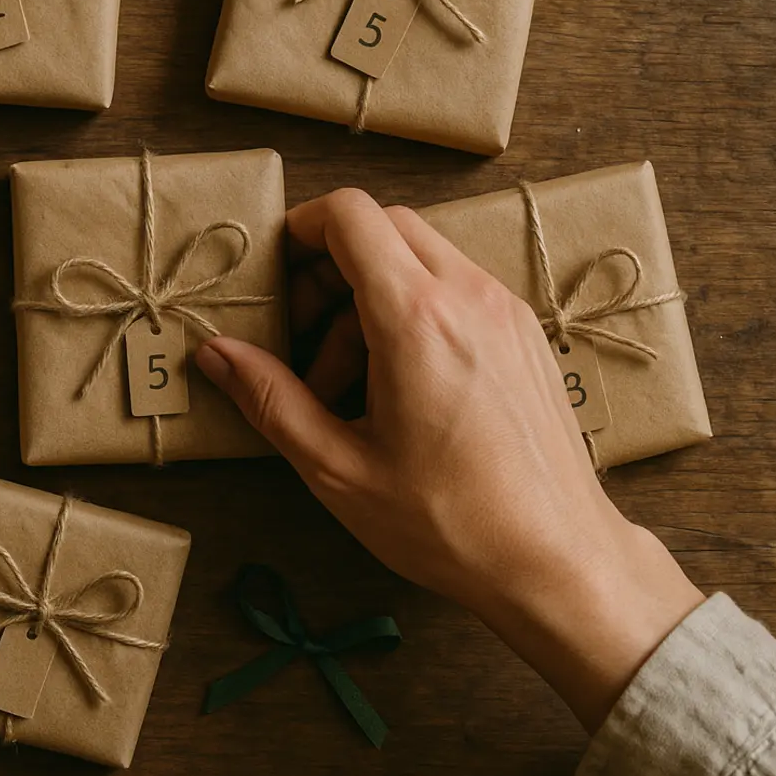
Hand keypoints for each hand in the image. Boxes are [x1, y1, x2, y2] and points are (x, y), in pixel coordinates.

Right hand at [195, 188, 702, 731]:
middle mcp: (468, 297)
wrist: (559, 561)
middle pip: (383, 228)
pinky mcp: (525, 336)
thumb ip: (270, 399)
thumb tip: (216, 354)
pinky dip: (414, 315)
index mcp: (415, 318)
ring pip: (420, 259)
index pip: (350, 215)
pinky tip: (399, 391)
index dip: (301, 231)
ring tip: (347, 384)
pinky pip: (456, 292)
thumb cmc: (451, 524)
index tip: (276, 280)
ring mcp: (505, 312)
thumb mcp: (337, 469)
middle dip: (329, 269)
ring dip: (369, 297)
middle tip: (303, 340)